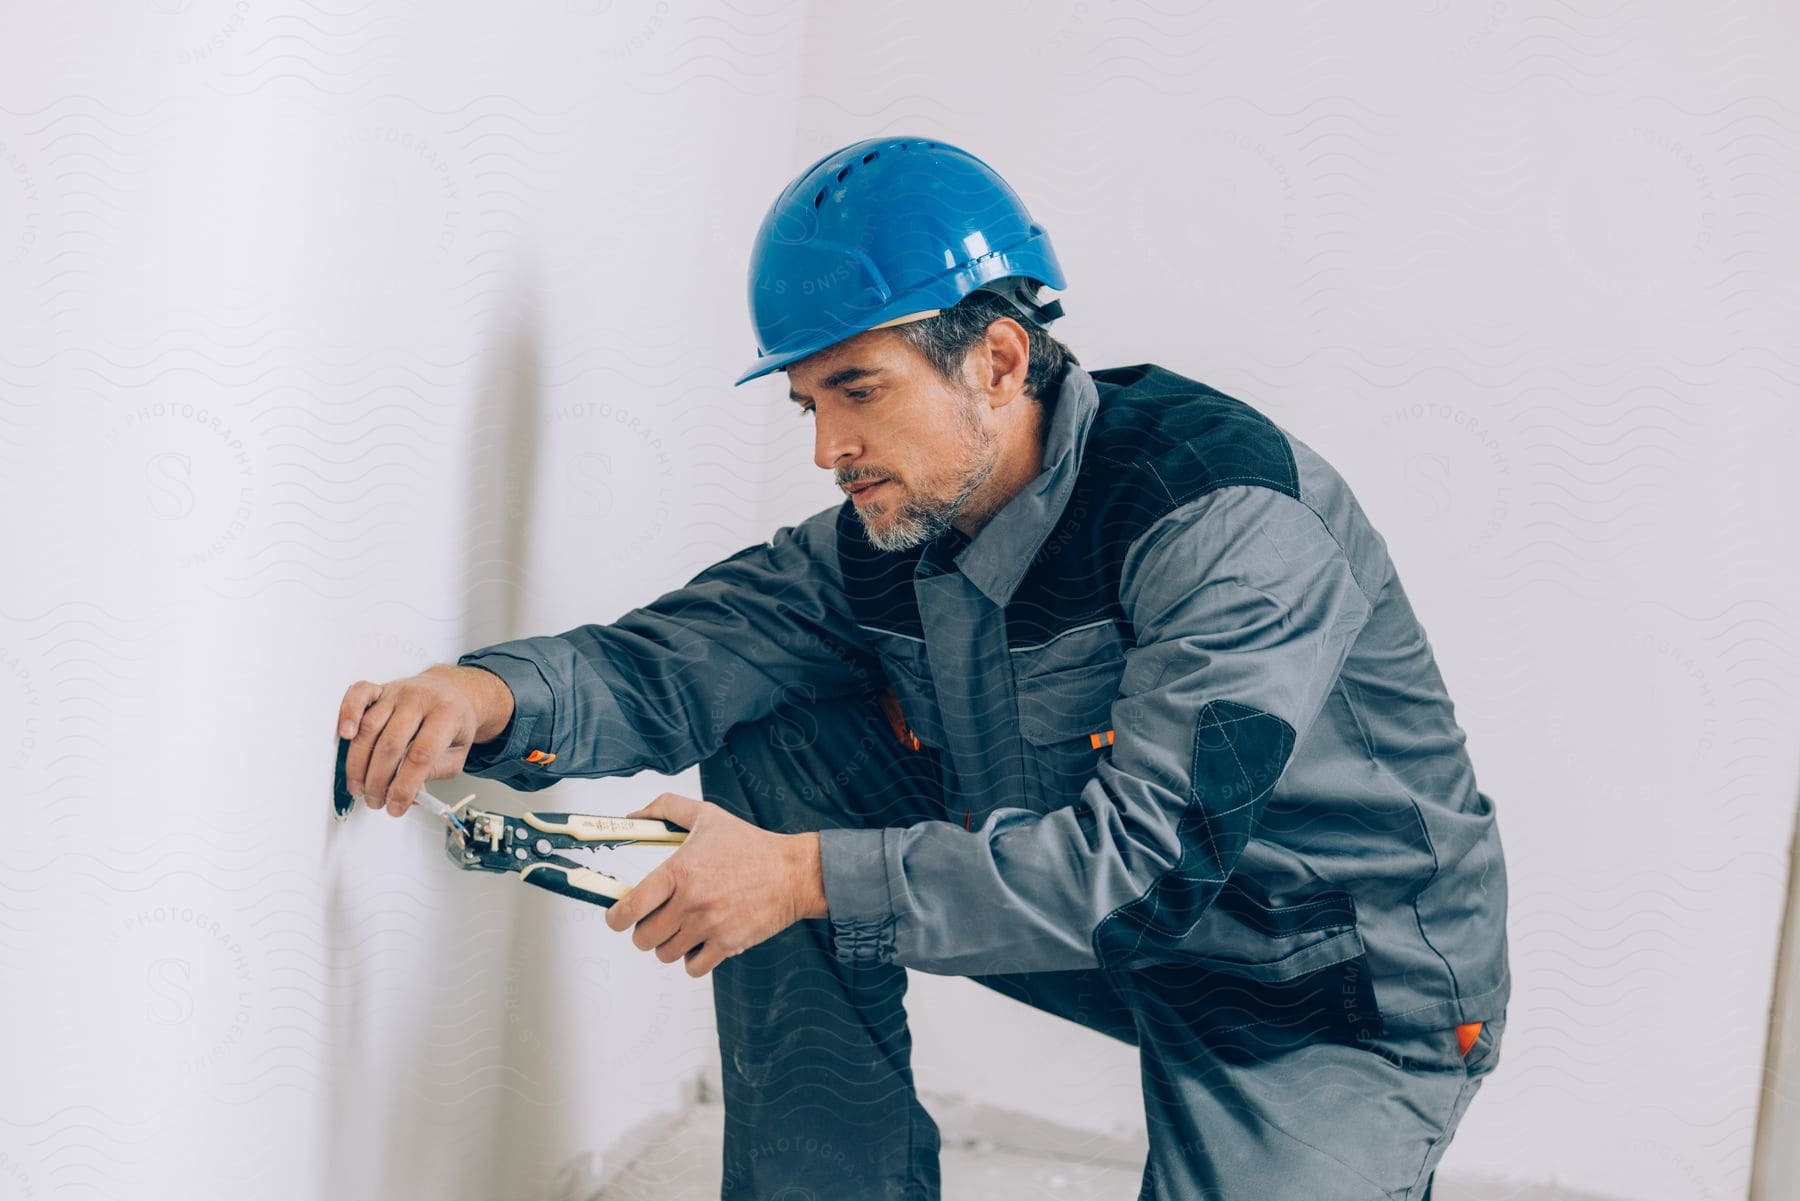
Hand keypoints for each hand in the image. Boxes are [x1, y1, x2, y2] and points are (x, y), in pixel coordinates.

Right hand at [336, 665, 513, 815]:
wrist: (451, 691)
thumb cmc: (452, 722)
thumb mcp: (457, 751)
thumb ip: (435, 772)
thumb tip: (408, 792)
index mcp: (447, 714)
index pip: (421, 755)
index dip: (404, 786)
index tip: (396, 806)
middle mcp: (420, 699)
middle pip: (391, 744)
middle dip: (378, 781)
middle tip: (376, 801)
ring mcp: (398, 692)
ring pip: (370, 727)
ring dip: (359, 764)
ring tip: (360, 787)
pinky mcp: (381, 688)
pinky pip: (359, 695)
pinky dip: (348, 713)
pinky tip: (346, 735)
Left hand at [603, 793, 826, 977]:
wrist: (793, 872)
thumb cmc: (750, 845)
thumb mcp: (707, 816)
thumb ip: (666, 809)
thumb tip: (632, 817)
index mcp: (681, 870)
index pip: (631, 906)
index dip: (615, 918)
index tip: (617, 918)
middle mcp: (692, 901)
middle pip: (643, 937)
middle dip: (643, 932)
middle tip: (654, 922)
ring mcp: (709, 926)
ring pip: (665, 954)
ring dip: (667, 945)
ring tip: (680, 930)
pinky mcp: (728, 944)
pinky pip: (693, 968)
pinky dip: (691, 960)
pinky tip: (699, 943)